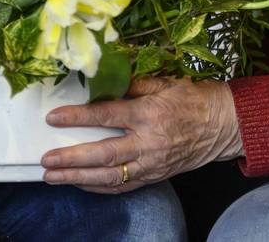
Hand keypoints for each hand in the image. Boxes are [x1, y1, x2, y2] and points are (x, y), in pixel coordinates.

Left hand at [41, 76, 243, 193]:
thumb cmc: (192, 99)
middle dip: (72, 158)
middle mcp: (149, 142)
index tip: (54, 118)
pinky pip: (124, 186)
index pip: (106, 115)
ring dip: (79, 178)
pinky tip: (81, 185)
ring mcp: (152, 163)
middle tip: (47, 160)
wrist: (222, 124)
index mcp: (149, 113)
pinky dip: (100, 187)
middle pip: (104, 154)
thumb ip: (132, 84)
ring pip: (110, 176)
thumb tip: (102, 81)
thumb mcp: (163, 82)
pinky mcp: (155, 176)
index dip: (78, 117)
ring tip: (53, 176)